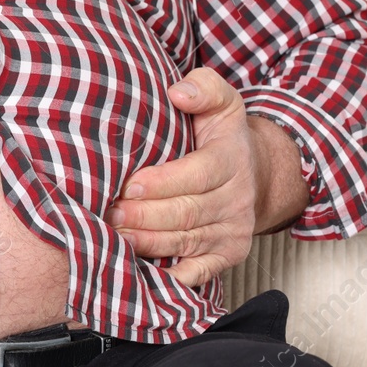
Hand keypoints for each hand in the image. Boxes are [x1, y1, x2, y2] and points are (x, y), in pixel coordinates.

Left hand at [104, 67, 307, 286]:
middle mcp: (237, 200)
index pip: (197, 175)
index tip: (128, 186)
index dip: (162, 183)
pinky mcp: (227, 256)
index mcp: (231, 161)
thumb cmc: (221, 137)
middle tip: (109, 214)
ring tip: (113, 237)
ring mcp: (233, 232)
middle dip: (144, 217)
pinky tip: (138, 272)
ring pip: (185, 243)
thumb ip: (203, 88)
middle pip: (186, 213)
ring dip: (147, 244)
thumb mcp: (221, 102)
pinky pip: (197, 274)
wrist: (257, 175)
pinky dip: (169, 277)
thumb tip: (179, 92)